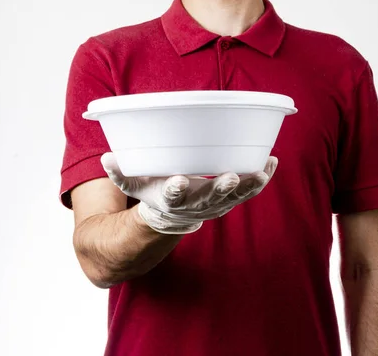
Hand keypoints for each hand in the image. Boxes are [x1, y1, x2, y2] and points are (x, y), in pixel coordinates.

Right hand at [100, 153, 277, 234]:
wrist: (172, 218)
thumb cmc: (154, 194)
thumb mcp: (136, 186)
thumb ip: (121, 173)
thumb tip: (106, 158)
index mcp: (172, 200)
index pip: (172, 197)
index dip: (174, 190)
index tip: (177, 181)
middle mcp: (196, 205)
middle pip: (210, 199)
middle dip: (220, 189)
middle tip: (231, 178)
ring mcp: (216, 204)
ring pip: (236, 198)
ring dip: (250, 185)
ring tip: (263, 170)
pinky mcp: (229, 199)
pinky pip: (248, 190)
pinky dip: (260, 178)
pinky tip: (271, 162)